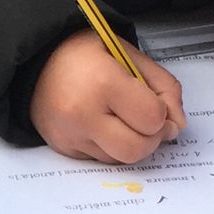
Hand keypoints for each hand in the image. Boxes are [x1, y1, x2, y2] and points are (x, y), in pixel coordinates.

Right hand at [30, 29, 186, 164]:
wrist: (35, 61)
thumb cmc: (85, 53)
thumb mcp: (129, 54)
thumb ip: (163, 86)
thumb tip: (178, 124)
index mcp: (103, 83)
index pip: (152, 119)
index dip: (163, 115)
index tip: (157, 105)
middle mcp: (83, 114)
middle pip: (136, 149)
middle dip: (151, 139)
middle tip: (149, 123)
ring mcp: (70, 135)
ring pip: (120, 159)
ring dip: (130, 143)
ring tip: (122, 119)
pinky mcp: (62, 148)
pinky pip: (100, 159)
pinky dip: (110, 146)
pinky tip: (103, 124)